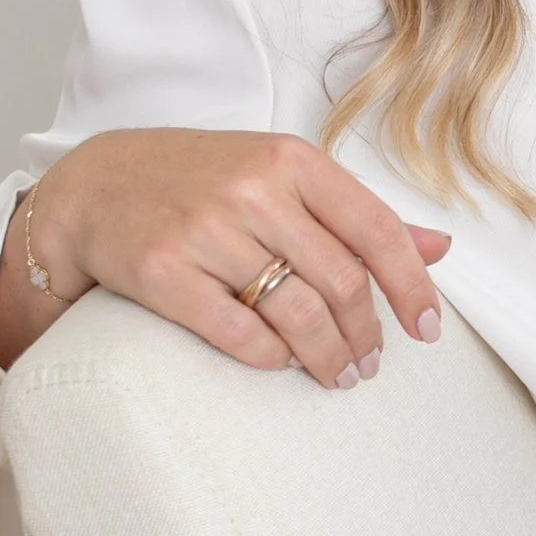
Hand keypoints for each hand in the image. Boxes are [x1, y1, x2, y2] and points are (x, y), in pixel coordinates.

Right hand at [0, 129, 450, 385]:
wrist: (94, 187)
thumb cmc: (198, 182)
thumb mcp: (281, 177)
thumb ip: (356, 214)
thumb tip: (441, 247)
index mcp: (292, 160)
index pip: (377, 229)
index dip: (412, 287)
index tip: (426, 330)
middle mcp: (253, 190)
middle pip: (341, 281)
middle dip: (367, 336)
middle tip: (371, 365)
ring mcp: (205, 230)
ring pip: (297, 313)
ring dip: (327, 358)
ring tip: (338, 375)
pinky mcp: (162, 272)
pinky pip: (239, 333)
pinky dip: (270, 359)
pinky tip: (281, 364)